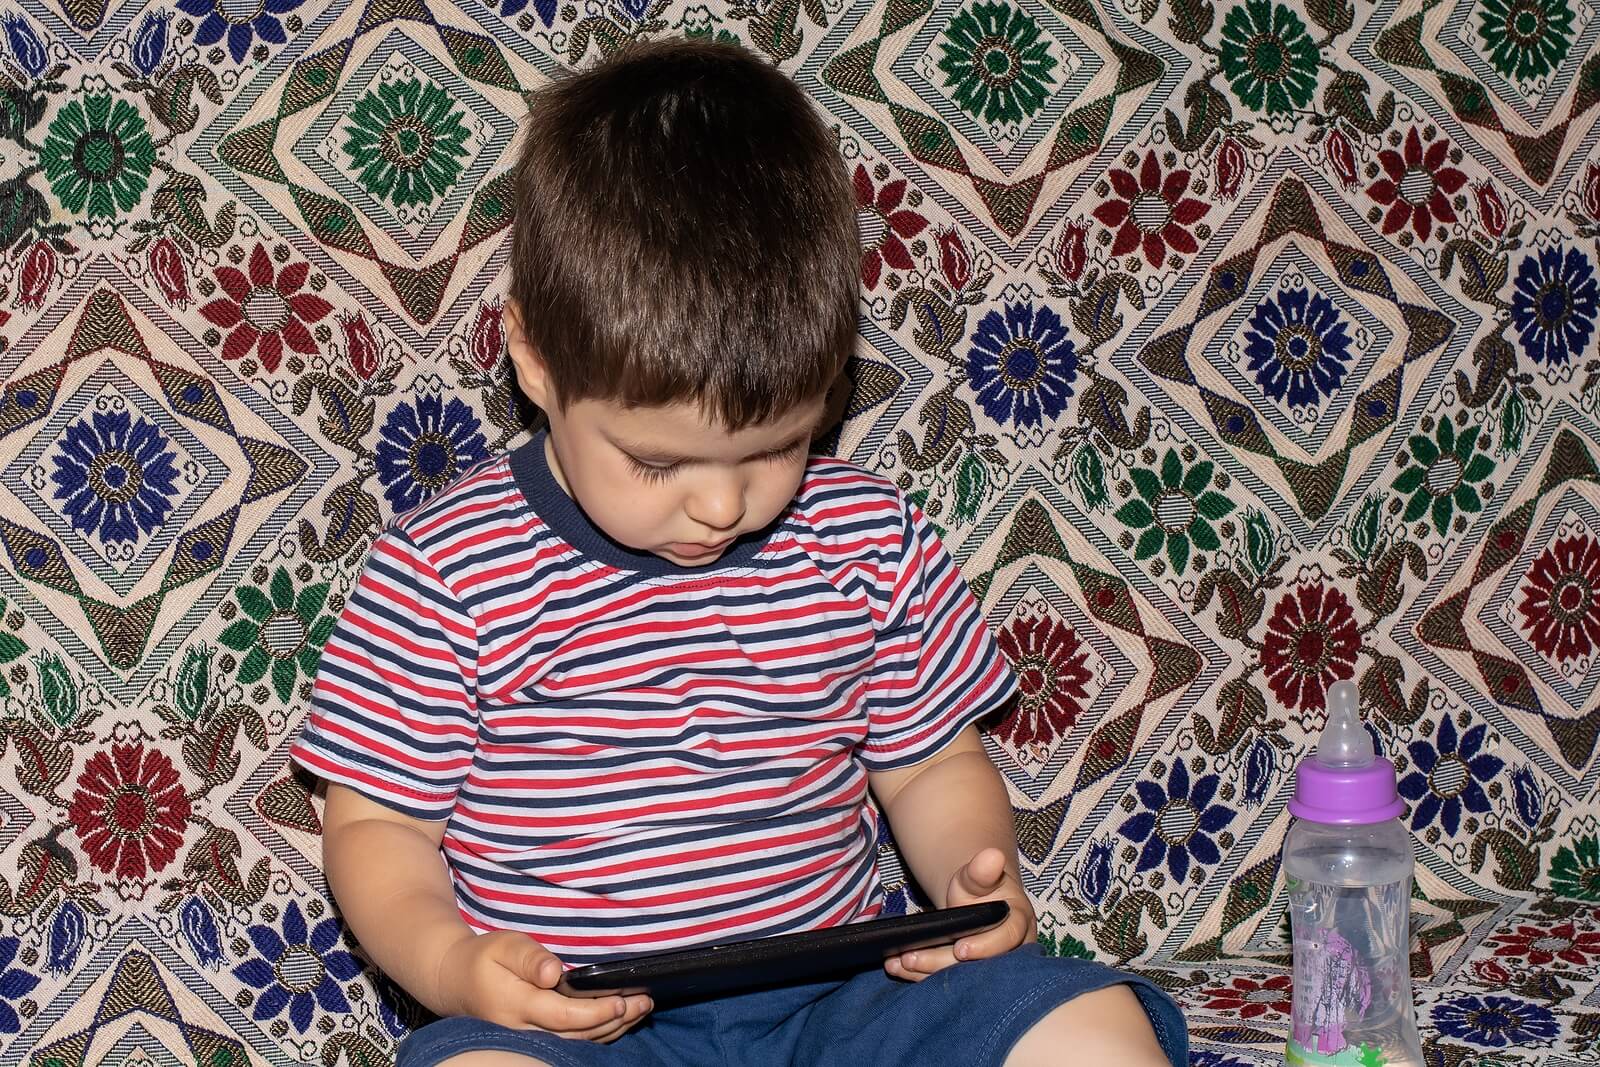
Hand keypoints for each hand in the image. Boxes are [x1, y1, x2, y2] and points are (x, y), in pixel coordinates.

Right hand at [437, 931, 651, 1042]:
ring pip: (578, 1042)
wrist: (456, 982)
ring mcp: (529, 1040)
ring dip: (612, 1028)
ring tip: (641, 1008)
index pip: (564, 1016)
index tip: (622, 1000)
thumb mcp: (504, 946)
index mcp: (517, 1006)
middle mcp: (524, 1031)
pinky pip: (571, 1042)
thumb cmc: (484, 959)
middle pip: (577, 1034)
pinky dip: (599, 1032)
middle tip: (644, 1002)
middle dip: (615, 1020)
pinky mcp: (535, 1039)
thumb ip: (529, 958)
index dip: (595, 1012)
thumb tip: (553, 972)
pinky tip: (619, 1019)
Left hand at [884, 847, 1035, 981]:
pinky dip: (920, 974)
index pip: (1006, 939)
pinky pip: (945, 979)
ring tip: (897, 962)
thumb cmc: (979, 887)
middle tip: (911, 957)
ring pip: (959, 976)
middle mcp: (1009, 951)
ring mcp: (988, 966)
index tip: (960, 948)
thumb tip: (992, 856)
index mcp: (1018, 923)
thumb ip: (981, 871)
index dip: (984, 946)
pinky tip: (897, 967)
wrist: (974, 901)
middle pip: (978, 964)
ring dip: (925, 972)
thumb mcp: (976, 876)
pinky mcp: (967, 977)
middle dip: (942, 962)